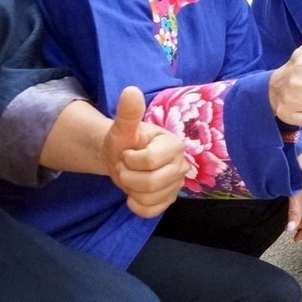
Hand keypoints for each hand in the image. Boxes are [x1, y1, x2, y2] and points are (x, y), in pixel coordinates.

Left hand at [102, 87, 186, 217]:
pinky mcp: (169, 200)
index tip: (127, 153)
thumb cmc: (124, 141)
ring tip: (131, 176)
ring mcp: (177, 184)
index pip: (150, 161)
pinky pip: (150, 211)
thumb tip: (131, 90)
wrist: (120, 158)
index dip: (129, 160)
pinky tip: (134, 193)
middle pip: (150, 183)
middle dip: (127, 176)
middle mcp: (181, 165)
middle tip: (125, 166)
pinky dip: (136, 205)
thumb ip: (128, 113)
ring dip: (130, 189)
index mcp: (174, 145)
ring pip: (149, 198)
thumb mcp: (122, 128)